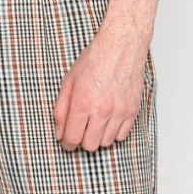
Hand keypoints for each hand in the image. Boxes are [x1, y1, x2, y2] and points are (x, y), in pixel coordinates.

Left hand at [53, 27, 147, 152]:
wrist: (121, 48)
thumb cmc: (95, 60)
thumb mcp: (69, 82)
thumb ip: (61, 110)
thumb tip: (59, 132)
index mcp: (82, 103)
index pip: (72, 138)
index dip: (67, 143)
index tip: (67, 141)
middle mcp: (101, 111)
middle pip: (90, 145)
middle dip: (82, 141)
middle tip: (81, 130)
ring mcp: (119, 112)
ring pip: (106, 143)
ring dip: (98, 136)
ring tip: (95, 122)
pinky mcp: (132, 111)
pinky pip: (121, 135)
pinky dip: (113, 132)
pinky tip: (108, 120)